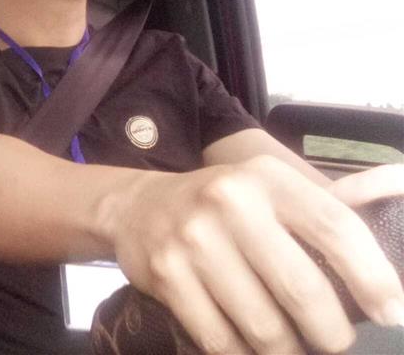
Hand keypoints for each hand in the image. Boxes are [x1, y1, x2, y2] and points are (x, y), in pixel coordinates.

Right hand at [107, 155, 403, 353]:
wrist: (138, 206)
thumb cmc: (222, 203)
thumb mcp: (269, 186)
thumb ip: (327, 203)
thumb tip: (396, 192)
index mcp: (266, 179)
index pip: (335, 227)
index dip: (372, 276)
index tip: (391, 312)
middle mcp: (229, 202)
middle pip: (302, 289)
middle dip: (330, 333)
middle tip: (333, 341)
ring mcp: (193, 239)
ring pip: (263, 326)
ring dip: (286, 350)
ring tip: (291, 346)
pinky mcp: (166, 275)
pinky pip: (221, 340)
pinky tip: (251, 348)